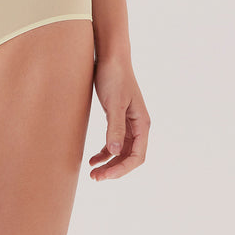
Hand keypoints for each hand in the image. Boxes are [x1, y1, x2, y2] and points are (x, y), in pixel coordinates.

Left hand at [88, 53, 149, 180]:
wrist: (110, 56)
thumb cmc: (114, 77)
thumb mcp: (114, 104)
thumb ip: (115, 128)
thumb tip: (114, 152)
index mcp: (142, 124)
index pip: (137, 156)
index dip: (122, 169)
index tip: (105, 175)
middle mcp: (138, 126)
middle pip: (129, 157)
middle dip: (114, 169)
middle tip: (95, 178)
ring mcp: (128, 122)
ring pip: (120, 151)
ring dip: (108, 163)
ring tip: (92, 173)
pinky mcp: (117, 117)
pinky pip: (113, 141)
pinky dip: (105, 151)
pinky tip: (93, 158)